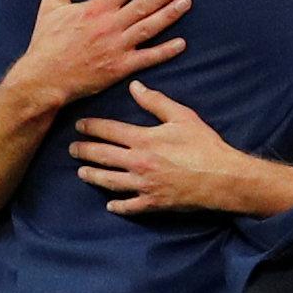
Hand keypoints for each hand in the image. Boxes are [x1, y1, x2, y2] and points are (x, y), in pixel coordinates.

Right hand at [5, 0, 190, 106]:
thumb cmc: (47, 42)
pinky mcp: (120, 68)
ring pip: (149, 28)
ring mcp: (117, 47)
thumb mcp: (51, 5)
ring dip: (169, 15)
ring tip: (187, 2)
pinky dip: (165, 51)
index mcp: (95, 8)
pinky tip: (182, 44)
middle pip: (143, 4)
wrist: (44, 78)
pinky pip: (147, 58)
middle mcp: (110, 25)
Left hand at [70, 81, 246, 214]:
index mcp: (143, 139)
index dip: (91, 127)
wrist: (221, 177)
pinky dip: (118, 206)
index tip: (79, 125)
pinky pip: (129, 206)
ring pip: (109, 181)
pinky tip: (109, 204)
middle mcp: (138, 163)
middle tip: (72, 149)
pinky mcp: (153, 202)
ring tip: (81, 172)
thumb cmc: (203, 144)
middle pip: (102, 156)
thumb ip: (155, 101)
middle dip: (84, 151)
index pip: (108, 131)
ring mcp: (143, 185)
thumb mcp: (181, 116)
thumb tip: (134, 86)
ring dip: (93, 176)